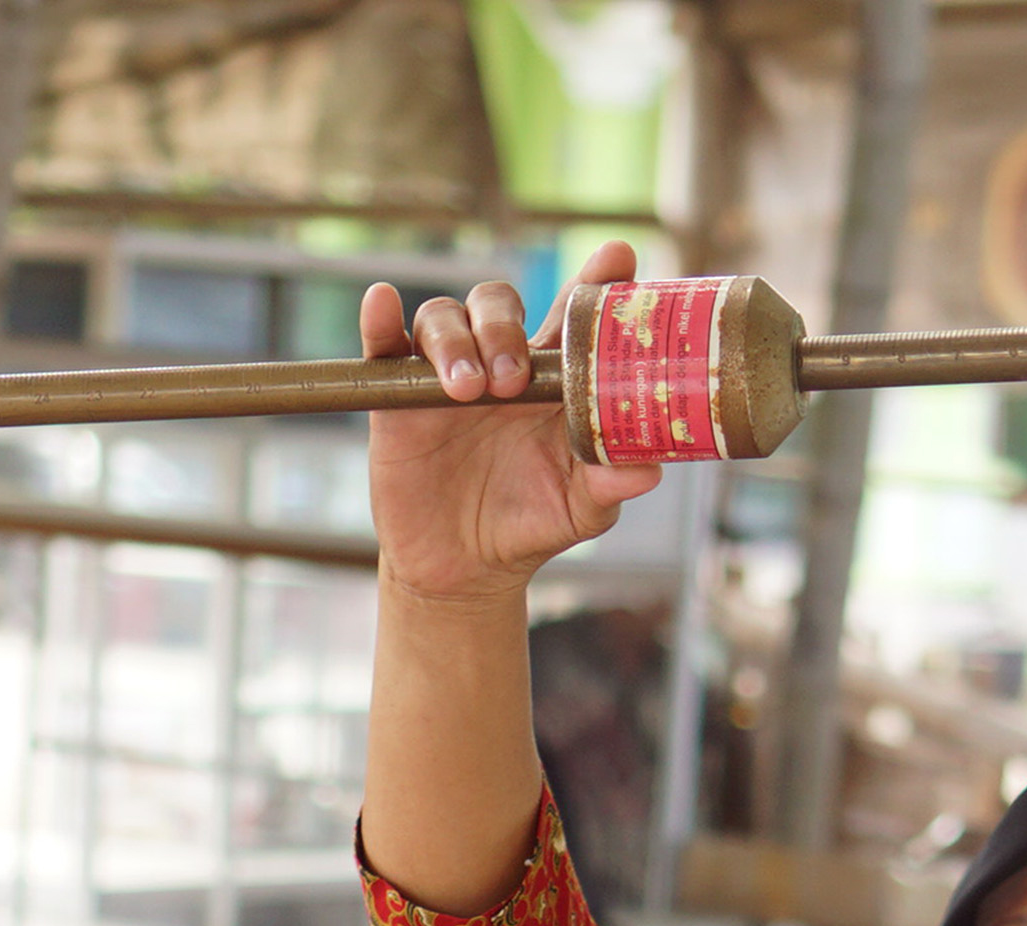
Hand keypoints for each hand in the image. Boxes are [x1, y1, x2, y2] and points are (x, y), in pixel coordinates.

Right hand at [363, 241, 657, 606]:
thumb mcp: (579, 510)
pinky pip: (383, 343)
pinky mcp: (397, 396)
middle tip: (512, 379)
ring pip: (444, 317)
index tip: (617, 257)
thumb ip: (608, 484)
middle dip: (503, 328)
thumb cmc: (531, 524)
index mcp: (550, 379)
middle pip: (498, 304)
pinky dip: (379, 318)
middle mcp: (498, 362)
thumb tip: (647, 469)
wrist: (465, 568)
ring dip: (455, 341)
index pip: (571, 313)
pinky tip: (383, 303)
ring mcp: (445, 373)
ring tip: (466, 390)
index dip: (595, 279)